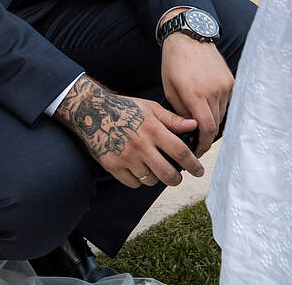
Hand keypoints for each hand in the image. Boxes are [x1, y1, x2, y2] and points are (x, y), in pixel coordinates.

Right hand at [55, 75, 201, 188]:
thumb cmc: (125, 108)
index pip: (180, 152)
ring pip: (150, 180)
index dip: (193, 164)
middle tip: (178, 177)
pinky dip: (138, 180)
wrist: (92, 111)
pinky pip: (133, 183)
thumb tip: (194, 125)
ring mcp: (126, 157)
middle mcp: (140, 145)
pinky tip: (137, 168)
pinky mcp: (113, 166)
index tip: (199, 171)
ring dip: (156, 178)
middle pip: (167, 174)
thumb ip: (172, 119)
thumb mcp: (149, 108)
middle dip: (177, 179)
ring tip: (153, 168)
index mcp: (152, 129)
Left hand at [160, 29, 233, 155]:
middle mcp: (214, 90)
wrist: (189, 37)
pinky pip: (227, 102)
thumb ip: (181, 111)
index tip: (198, 151)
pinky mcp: (230, 80)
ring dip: (212, 121)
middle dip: (206, 136)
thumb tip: (190, 130)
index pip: (206, 128)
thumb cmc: (174, 63)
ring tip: (200, 122)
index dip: (203, 144)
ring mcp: (224, 85)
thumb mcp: (170, 88)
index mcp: (196, 93)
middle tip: (197, 142)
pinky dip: (218, 108)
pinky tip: (207, 106)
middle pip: (215, 124)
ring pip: (222, 114)